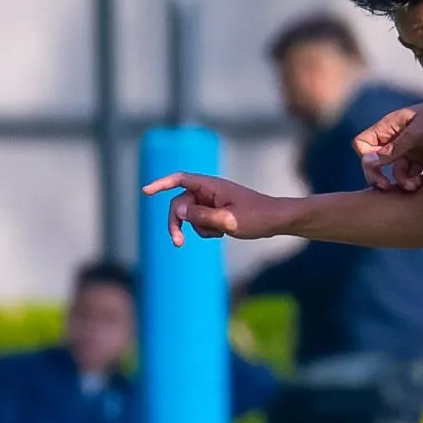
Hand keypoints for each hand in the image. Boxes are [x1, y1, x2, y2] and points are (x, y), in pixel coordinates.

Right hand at [143, 172, 292, 245]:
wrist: (277, 221)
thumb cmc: (257, 217)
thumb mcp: (228, 220)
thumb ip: (201, 215)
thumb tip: (178, 210)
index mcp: (211, 186)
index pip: (180, 179)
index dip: (161, 184)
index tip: (145, 192)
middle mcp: (210, 191)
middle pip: (180, 204)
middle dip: (178, 222)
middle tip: (177, 242)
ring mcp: (214, 202)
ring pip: (191, 216)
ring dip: (198, 228)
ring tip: (220, 233)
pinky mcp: (218, 212)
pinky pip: (202, 222)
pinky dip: (207, 230)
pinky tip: (223, 234)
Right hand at [355, 98, 422, 191]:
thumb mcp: (416, 135)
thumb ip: (393, 149)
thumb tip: (369, 162)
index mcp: (388, 127)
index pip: (363, 144)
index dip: (366, 158)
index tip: (379, 167)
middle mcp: (395, 137)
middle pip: (375, 161)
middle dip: (378, 175)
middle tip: (386, 188)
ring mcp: (408, 148)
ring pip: (394, 170)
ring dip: (401, 180)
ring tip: (414, 186)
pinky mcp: (422, 156)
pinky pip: (410, 172)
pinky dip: (412, 180)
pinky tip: (420, 184)